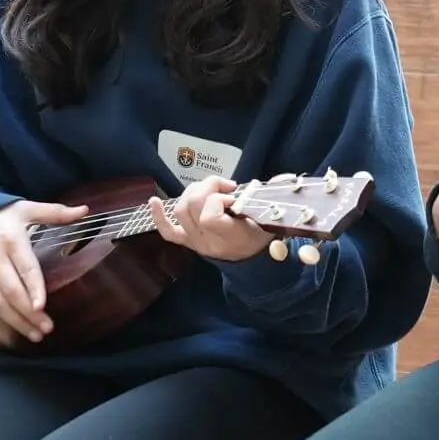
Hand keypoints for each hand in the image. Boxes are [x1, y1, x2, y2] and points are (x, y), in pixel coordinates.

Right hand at [0, 198, 88, 352]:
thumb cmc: (2, 215)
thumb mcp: (27, 208)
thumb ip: (56, 212)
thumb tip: (86, 210)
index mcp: (11, 241)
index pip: (24, 268)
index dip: (33, 288)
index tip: (41, 306)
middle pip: (11, 292)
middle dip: (28, 313)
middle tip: (47, 329)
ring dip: (15, 323)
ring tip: (35, 337)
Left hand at [149, 176, 270, 262]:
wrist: (254, 261)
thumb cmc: (262, 236)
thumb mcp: (270, 218)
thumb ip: (273, 196)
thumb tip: (286, 177)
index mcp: (229, 238)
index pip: (209, 214)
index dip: (218, 199)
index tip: (234, 197)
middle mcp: (207, 241)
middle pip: (191, 205)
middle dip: (207, 187)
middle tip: (225, 187)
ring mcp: (195, 241)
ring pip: (180, 209)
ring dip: (194, 191)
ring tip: (211, 189)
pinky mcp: (188, 240)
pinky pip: (168, 231)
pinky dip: (159, 216)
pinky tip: (153, 201)